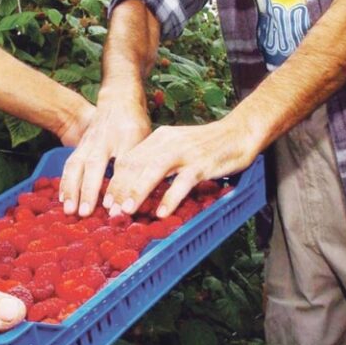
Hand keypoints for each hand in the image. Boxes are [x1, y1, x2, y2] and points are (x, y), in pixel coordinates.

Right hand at [60, 97, 150, 216]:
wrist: (116, 100)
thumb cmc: (132, 123)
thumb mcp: (142, 139)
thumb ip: (137, 162)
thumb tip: (135, 193)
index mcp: (120, 139)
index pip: (118, 164)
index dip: (115, 186)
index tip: (110, 207)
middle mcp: (99, 142)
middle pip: (90, 166)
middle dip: (86, 191)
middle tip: (83, 213)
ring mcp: (86, 144)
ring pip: (75, 166)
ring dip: (71, 189)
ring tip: (68, 209)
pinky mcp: (79, 148)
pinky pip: (69, 165)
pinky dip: (65, 183)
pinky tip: (63, 198)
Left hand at [103, 115, 259, 217]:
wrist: (239, 132)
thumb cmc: (207, 144)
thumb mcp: (176, 146)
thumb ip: (158, 159)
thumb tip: (137, 182)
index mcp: (158, 138)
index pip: (130, 159)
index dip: (116, 180)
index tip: (106, 200)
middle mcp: (167, 143)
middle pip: (136, 165)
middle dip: (120, 189)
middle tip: (110, 211)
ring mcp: (185, 153)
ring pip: (154, 172)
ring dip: (138, 192)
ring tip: (126, 211)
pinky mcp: (202, 164)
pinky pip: (182, 182)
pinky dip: (171, 198)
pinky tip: (162, 213)